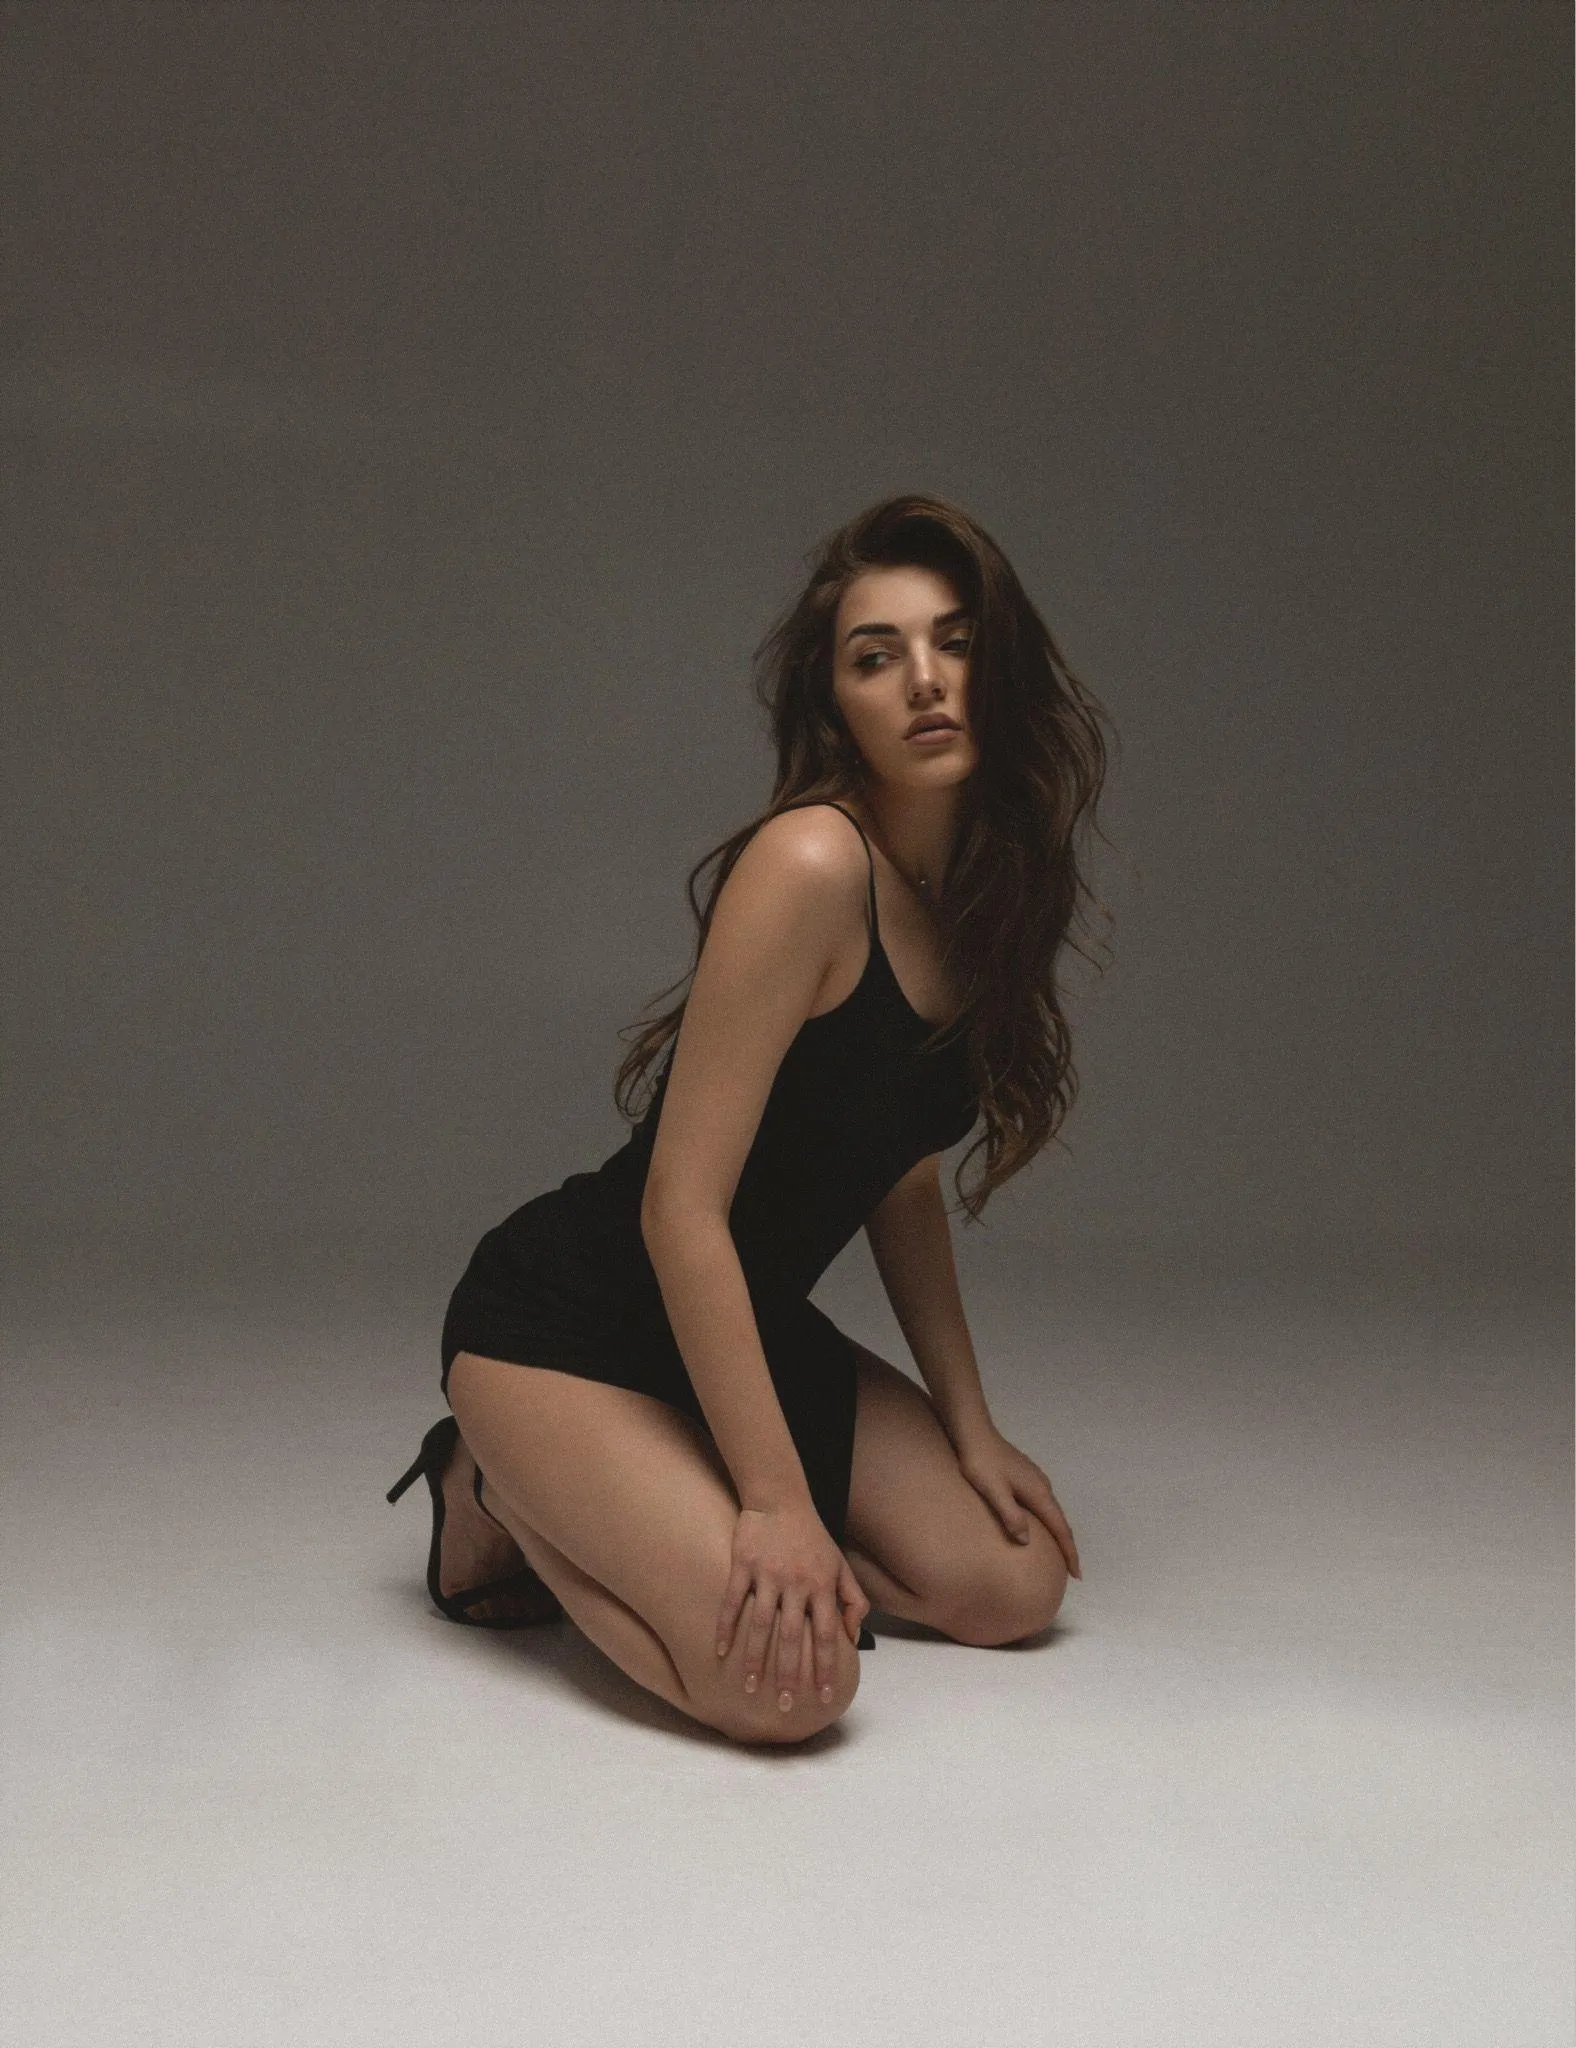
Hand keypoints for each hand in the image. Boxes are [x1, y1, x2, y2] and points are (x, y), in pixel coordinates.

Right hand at [715, 1501, 869, 1712]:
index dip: (827, 1666)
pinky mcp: (743, 1564)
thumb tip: (854, 1637)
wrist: (781, 1498)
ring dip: (756, 1658)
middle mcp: (797, 1583)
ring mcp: (768, 1574)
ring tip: (750, 1688)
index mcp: (822, 1586)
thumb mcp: (841, 1566)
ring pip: (761, 1624)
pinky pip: (732, 1600)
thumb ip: (853, 1601)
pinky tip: (720, 1652)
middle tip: (786, 1705)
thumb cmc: (813, 1537)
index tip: (826, 1695)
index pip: (828, 1634)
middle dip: (790, 1673)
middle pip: (794, 1636)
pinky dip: (725, 1627)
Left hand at [953, 1422, 1081, 1578]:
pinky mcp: (1026, 1475)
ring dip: (1057, 1532)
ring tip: (1057, 1552)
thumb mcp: (994, 1492)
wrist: (974, 1433)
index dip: (1069, 1552)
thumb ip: (1011, 1516)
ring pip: (1052, 1511)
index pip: (1060, 1528)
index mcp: (1038, 1493)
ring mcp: (1035, 1478)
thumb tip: (1026, 1541)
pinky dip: (1047, 1519)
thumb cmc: (981, 1464)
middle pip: (1060, 1521)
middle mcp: (1042, 1486)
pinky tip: (1038, 1524)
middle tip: (1070, 1570)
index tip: (1077, 1574)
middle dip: (1067, 1546)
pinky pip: (1043, 1504)